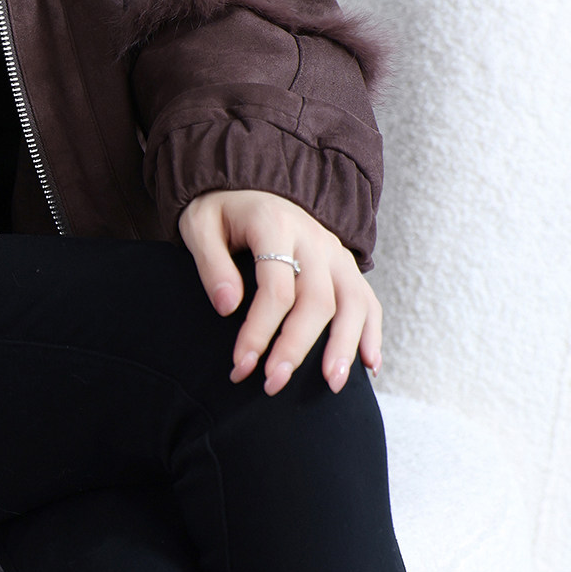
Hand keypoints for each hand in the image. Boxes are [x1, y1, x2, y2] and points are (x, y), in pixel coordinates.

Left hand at [178, 188, 382, 395]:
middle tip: (273, 384)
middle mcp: (312, 237)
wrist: (246, 185)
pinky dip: (372, 333)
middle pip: (316, 299)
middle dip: (296, 347)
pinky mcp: (344, 264)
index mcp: (273, 223)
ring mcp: (333, 251)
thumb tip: (228, 308)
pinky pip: (367, 299)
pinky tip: (370, 366)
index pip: (275, 287)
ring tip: (331, 385)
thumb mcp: (198, 226)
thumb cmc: (219, 212)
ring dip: (344, 347)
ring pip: (352, 302)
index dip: (260, 330)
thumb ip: (211, 263)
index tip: (241, 363)